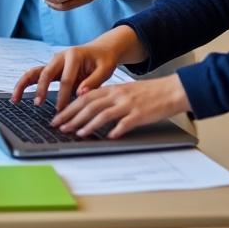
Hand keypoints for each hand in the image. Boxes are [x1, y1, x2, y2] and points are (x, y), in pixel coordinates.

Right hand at [12, 34, 126, 111]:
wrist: (101, 50)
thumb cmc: (104, 60)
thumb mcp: (105, 69)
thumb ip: (94, 82)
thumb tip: (81, 94)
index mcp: (73, 55)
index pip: (66, 79)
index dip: (63, 96)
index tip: (62, 110)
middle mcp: (59, 56)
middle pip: (45, 73)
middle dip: (41, 89)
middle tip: (38, 104)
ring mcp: (53, 62)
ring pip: (34, 72)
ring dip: (23, 85)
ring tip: (15, 100)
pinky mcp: (50, 68)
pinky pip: (34, 75)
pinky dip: (25, 85)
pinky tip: (18, 97)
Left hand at [49, 75, 189, 138]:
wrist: (171, 90)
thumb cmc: (148, 93)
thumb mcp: (124, 92)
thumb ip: (108, 100)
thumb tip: (90, 112)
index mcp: (112, 89)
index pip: (84, 97)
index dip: (68, 107)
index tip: (57, 117)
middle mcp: (117, 95)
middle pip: (88, 105)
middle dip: (71, 117)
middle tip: (59, 126)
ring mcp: (128, 105)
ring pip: (102, 114)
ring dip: (88, 125)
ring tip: (77, 133)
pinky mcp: (140, 115)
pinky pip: (125, 123)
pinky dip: (115, 131)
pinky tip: (107, 138)